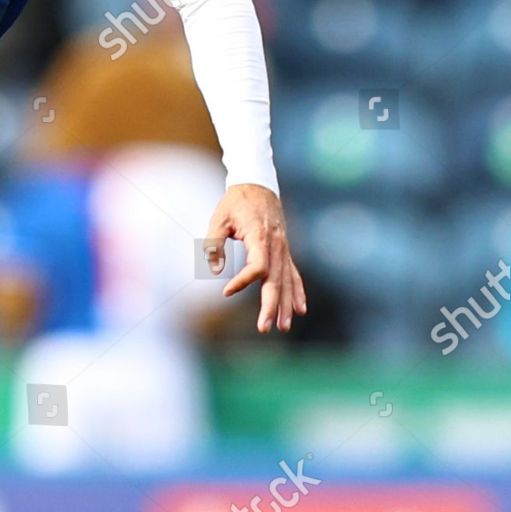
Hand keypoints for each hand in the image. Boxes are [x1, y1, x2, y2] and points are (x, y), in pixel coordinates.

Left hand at [203, 183, 305, 333]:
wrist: (257, 184)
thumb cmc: (235, 201)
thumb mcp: (218, 218)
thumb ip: (214, 243)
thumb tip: (213, 269)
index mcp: (260, 235)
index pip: (257, 266)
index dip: (243, 281)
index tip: (226, 292)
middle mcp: (277, 244)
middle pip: (276, 279)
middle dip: (271, 305)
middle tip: (264, 328)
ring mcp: (283, 248)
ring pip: (287, 280)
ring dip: (285, 304)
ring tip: (283, 327)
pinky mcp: (284, 250)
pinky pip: (293, 274)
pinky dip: (296, 292)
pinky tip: (299, 310)